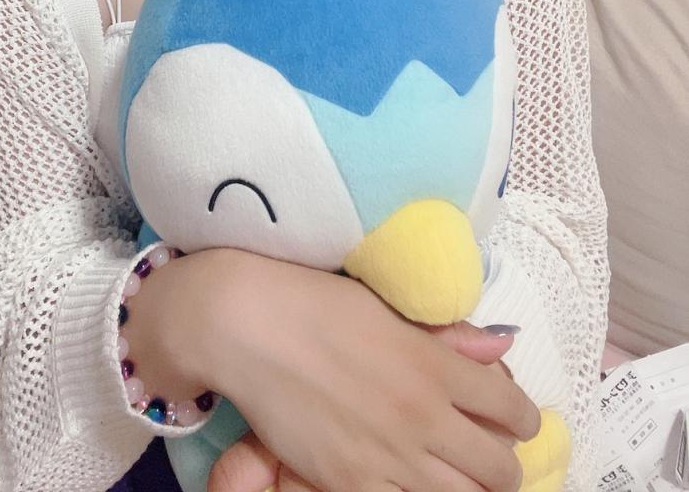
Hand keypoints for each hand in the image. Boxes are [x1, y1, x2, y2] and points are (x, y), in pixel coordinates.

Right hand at [208, 320, 520, 491]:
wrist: (249, 326)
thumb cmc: (316, 302)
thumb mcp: (387, 307)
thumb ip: (448, 334)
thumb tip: (502, 345)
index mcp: (435, 365)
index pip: (511, 409)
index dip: (524, 419)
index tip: (515, 421)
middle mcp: (423, 416)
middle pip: (499, 469)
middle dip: (504, 466)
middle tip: (489, 457)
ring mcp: (389, 456)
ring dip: (470, 488)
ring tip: (456, 477)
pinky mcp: (350, 483)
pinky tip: (409, 482)